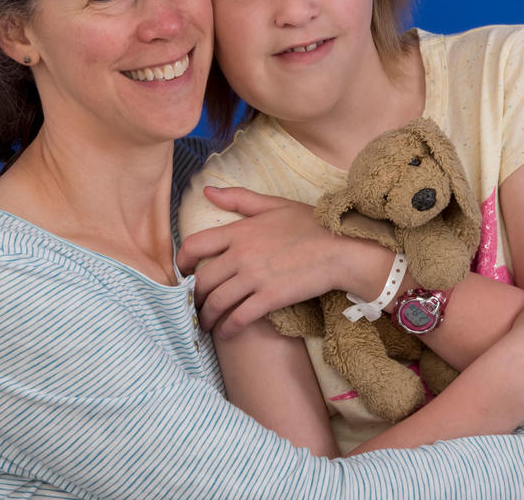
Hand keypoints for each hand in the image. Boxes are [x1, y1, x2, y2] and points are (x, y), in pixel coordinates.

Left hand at [175, 187, 389, 335]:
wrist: (341, 248)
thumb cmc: (311, 224)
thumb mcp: (273, 204)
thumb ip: (239, 199)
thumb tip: (208, 191)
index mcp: (239, 231)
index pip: (195, 245)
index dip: (182, 262)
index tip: (184, 273)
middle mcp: (241, 255)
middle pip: (202, 281)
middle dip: (194, 298)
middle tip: (195, 306)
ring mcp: (254, 278)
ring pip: (216, 303)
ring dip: (206, 317)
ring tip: (206, 324)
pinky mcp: (270, 299)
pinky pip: (239, 318)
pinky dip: (227, 329)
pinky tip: (225, 333)